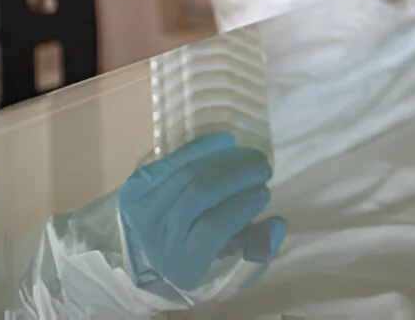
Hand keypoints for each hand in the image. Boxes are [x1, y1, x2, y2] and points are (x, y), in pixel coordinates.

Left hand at [117, 133, 285, 290]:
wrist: (144, 255)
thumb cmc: (197, 260)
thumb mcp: (228, 272)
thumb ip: (256, 250)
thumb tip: (278, 223)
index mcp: (184, 264)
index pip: (214, 228)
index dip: (243, 206)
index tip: (265, 191)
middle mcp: (159, 236)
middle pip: (200, 195)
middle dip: (238, 175)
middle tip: (264, 167)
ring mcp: (144, 208)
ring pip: (188, 173)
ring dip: (225, 158)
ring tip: (251, 155)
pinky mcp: (136, 185)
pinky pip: (174, 159)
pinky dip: (202, 147)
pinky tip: (225, 142)